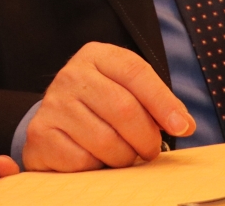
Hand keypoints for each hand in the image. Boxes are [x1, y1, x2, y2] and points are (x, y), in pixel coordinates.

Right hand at [23, 42, 193, 171]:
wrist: (55, 121)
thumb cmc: (101, 106)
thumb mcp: (127, 91)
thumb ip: (156, 103)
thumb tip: (184, 124)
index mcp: (96, 56)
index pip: (136, 72)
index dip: (163, 102)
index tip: (183, 127)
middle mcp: (71, 74)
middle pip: (124, 109)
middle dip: (146, 138)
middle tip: (149, 150)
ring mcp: (53, 103)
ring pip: (106, 141)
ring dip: (124, 158)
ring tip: (123, 155)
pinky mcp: (40, 134)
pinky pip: (83, 161)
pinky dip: (97, 167)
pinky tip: (95, 158)